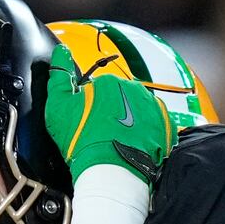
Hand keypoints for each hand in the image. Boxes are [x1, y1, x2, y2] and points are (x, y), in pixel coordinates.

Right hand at [43, 43, 175, 186]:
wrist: (110, 172)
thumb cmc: (82, 141)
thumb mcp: (59, 107)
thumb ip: (59, 76)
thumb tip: (62, 51)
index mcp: (109, 82)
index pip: (98, 92)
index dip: (90, 110)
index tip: (86, 126)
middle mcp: (134, 89)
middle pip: (120, 101)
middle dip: (112, 115)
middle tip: (101, 137)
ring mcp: (152, 107)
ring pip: (138, 113)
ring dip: (130, 125)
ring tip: (118, 145)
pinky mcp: (165, 126)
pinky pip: (155, 127)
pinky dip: (147, 136)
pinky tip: (134, 148)